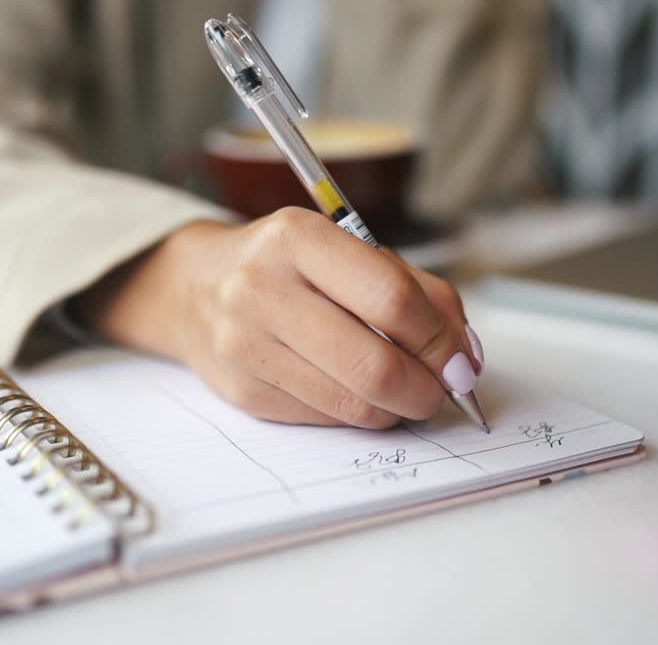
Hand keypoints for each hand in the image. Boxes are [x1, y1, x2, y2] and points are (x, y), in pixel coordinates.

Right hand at [71, 207, 484, 427]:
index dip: (439, 338)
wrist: (194, 288)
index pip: (390, 298)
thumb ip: (415, 289)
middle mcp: (262, 289)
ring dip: (398, 408)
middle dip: (427, 388)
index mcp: (298, 239)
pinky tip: (358, 390)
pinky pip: (326, 418)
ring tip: (406, 390)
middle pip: (374, 363)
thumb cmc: (288, 266)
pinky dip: (358, 413)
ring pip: (354, 403)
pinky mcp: (243, 392)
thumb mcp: (347, 249)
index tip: (461, 358)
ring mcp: (246, 344)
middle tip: (444, 389)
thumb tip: (463, 351)